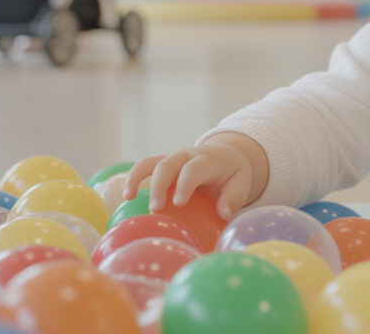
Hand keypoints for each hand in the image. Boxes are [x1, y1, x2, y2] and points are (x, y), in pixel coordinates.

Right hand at [124, 142, 254, 220]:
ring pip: (151, 162)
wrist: (225, 154)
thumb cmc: (233, 173)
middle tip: (155, 209)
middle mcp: (187, 155)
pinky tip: (128, 198)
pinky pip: (145, 168)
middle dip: (159, 185)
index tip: (178, 203)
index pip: (193, 168)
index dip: (185, 184)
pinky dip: (134, 179)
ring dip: (138, 178)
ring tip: (129, 198)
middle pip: (167, 164)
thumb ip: (234, 198)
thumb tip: (224, 214)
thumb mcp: (241, 183)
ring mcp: (173, 158)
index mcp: (207, 158)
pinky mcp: (163, 164)